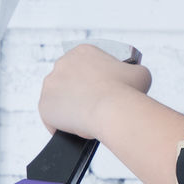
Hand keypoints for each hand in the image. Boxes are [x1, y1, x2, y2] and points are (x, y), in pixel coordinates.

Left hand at [38, 43, 152, 140]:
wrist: (112, 109)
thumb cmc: (127, 91)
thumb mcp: (139, 73)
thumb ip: (132, 71)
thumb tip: (132, 76)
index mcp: (83, 52)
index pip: (84, 67)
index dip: (93, 81)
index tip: (101, 93)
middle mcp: (62, 63)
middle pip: (69, 82)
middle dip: (79, 94)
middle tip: (94, 108)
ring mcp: (50, 85)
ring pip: (58, 99)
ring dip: (68, 109)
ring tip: (84, 121)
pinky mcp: (44, 106)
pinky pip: (51, 118)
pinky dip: (60, 126)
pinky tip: (73, 131)